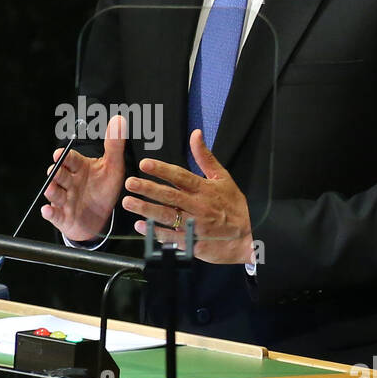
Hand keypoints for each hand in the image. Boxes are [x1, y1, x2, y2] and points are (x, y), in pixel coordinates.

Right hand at [40, 114, 126, 242]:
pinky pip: (54, 214)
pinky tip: (47, 210)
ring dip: (52, 190)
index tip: (60, 154)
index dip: (65, 157)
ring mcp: (64, 199)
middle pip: (60, 174)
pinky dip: (49, 212)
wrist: (100, 218)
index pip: (70, 159)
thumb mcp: (113, 168)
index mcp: (79, 168)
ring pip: (55, 193)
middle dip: (56, 172)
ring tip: (51, 188)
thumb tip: (118, 120)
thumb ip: (114, 145)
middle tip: (55, 170)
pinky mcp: (62, 216)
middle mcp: (69, 182)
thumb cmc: (103, 189)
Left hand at [122, 129, 254, 264]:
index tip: (145, 164)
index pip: (181, 176)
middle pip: (170, 196)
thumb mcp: (223, 178)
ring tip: (129, 202)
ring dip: (146, 209)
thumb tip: (196, 134)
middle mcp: (198, 206)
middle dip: (148, 189)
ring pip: (168, 216)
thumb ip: (205, 157)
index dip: (162, 170)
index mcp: (204, 189)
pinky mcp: (193, 243)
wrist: (248, 237)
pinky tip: (140, 226)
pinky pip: (172, 238)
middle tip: (131, 183)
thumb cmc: (234, 206)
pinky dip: (155, 233)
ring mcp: (195, 226)